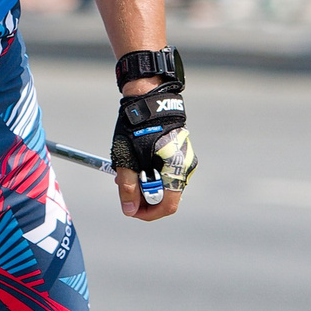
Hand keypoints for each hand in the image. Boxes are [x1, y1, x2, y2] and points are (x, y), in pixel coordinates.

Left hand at [110, 82, 194, 220]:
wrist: (148, 97)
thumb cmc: (136, 128)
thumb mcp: (127, 159)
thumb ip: (128, 187)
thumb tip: (129, 210)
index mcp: (176, 169)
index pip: (167, 205)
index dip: (148, 213)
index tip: (131, 209)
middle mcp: (185, 166)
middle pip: (165, 195)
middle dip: (144, 197)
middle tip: (124, 190)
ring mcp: (184, 157)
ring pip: (165, 182)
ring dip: (146, 184)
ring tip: (126, 174)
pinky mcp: (179, 150)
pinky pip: (167, 170)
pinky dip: (151, 172)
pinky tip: (135, 163)